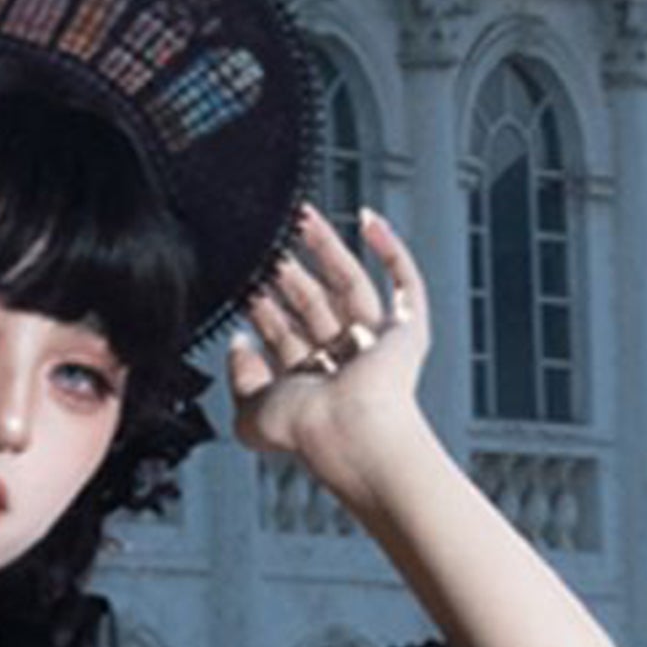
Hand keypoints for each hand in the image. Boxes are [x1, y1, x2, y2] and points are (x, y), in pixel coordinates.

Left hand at [223, 199, 434, 495]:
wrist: (350, 431)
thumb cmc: (306, 430)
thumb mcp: (250, 410)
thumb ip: (239, 378)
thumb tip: (238, 343)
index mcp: (309, 385)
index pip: (283, 333)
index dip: (263, 304)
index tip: (244, 277)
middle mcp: (342, 363)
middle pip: (312, 303)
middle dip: (287, 270)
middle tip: (267, 241)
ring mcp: (376, 346)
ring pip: (349, 283)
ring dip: (326, 247)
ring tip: (301, 215)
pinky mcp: (408, 331)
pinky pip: (405, 282)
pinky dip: (392, 250)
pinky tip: (370, 220)